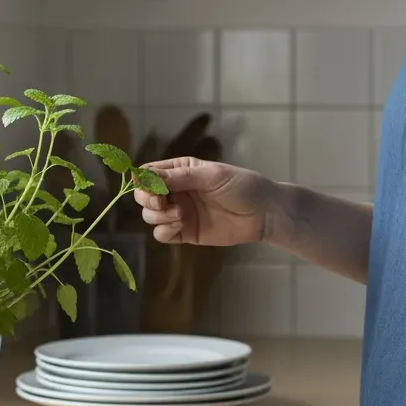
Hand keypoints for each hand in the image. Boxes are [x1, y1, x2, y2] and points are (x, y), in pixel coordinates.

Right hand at [133, 158, 279, 246]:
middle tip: (162, 202)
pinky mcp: (185, 232)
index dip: (142, 180)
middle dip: (147, 199)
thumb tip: (146, 175)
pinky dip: (164, 230)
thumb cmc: (241, 186)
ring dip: (158, 216)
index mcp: (180, 171)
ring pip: (150, 216)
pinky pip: (161, 234)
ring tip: (180, 214)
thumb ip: (180, 177)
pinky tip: (180, 226)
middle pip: (143, 195)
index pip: (148, 172)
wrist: (264, 214)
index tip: (149, 186)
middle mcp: (175, 191)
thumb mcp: (211, 176)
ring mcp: (179, 212)